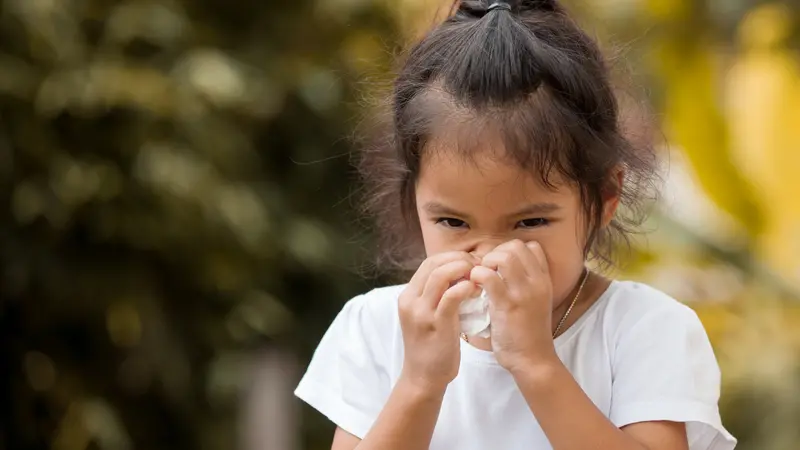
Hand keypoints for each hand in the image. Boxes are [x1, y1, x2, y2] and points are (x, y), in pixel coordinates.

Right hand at [398, 251, 481, 391]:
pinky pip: (451, 296)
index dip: (452, 257)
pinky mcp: (436, 324)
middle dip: (459, 259)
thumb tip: (458, 276)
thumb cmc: (430, 346)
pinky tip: (475, 290)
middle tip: (478, 266)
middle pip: (434, 263)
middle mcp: (410, 300)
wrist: (423, 377)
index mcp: (408, 296)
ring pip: (440, 275)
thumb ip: (436, 296)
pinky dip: (465, 287)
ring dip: (463, 269)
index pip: (429, 262)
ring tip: (478, 276)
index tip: (470, 263)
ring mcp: (421, 312)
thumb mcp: (426, 315)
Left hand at [470, 240, 556, 371]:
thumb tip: (501, 269)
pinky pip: (488, 276)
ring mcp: (523, 292)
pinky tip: (474, 287)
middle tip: (486, 271)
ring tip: (480, 278)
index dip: (511, 251)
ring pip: (504, 256)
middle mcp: (537, 282)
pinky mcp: (507, 305)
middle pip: (515, 246)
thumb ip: (523, 285)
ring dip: (486, 262)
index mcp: (544, 281)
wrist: (533, 360)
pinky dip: (477, 276)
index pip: (531, 247)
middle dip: (495, 253)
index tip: (499, 266)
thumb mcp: (535, 303)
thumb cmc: (528, 334)